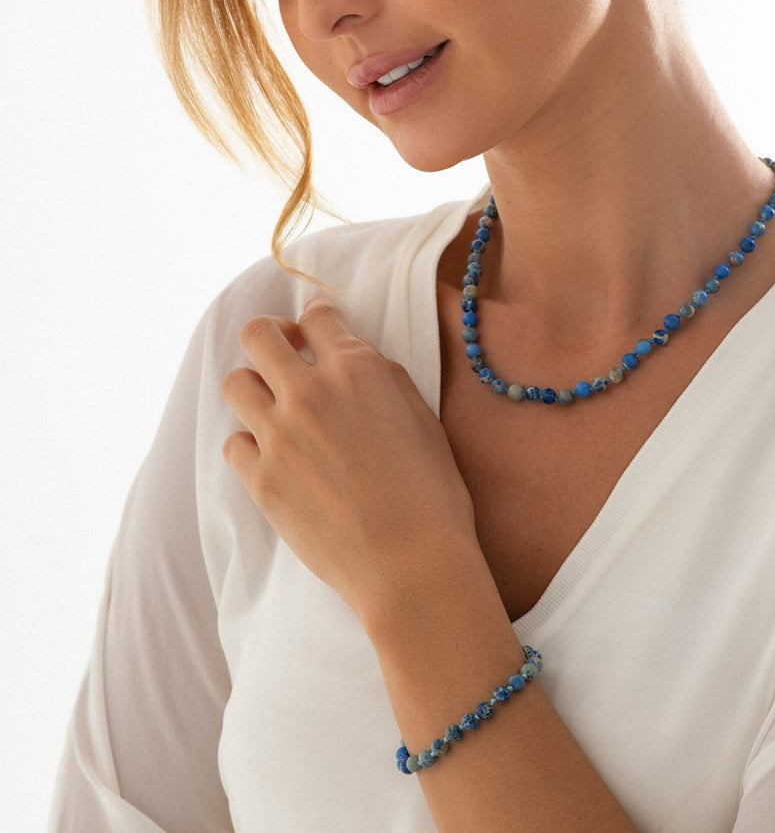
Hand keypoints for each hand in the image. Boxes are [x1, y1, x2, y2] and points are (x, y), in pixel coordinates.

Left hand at [220, 295, 481, 623]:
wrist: (411, 563)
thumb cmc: (433, 494)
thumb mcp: (424, 420)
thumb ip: (386, 380)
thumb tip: (359, 363)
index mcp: (358, 371)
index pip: (318, 317)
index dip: (317, 318)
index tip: (315, 328)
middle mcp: (310, 393)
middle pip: (259, 335)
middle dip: (270, 336)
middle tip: (286, 354)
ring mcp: (279, 436)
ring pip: (235, 383)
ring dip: (254, 387)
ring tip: (275, 407)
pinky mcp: (261, 480)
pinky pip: (234, 443)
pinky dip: (250, 444)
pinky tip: (274, 456)